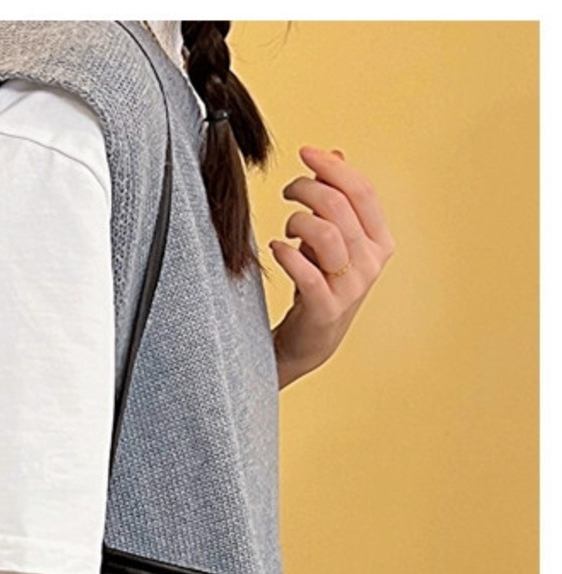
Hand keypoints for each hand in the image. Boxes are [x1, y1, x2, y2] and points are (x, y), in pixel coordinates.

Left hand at [269, 146, 395, 388]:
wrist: (310, 340)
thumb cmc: (319, 283)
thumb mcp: (332, 238)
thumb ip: (336, 199)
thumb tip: (335, 152)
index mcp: (379, 240)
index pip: (362, 191)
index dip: (333, 167)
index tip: (305, 152)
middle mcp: (371, 262)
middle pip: (341, 207)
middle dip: (308, 189)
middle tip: (287, 190)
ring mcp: (351, 287)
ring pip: (327, 234)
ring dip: (298, 221)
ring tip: (285, 227)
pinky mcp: (327, 308)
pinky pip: (308, 272)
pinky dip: (287, 254)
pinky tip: (276, 248)